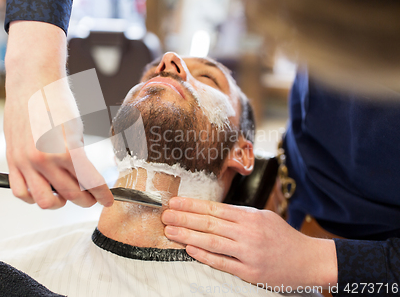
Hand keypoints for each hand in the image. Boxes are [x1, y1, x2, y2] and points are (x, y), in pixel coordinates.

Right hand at [4, 21, 113, 208]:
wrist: (32, 82)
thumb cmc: (58, 101)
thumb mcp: (77, 131)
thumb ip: (79, 158)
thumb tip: (85, 179)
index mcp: (66, 151)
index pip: (90, 183)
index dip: (102, 195)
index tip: (107, 200)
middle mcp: (44, 160)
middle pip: (70, 195)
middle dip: (85, 200)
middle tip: (91, 197)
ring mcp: (25, 162)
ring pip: (44, 201)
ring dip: (59, 202)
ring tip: (66, 194)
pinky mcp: (12, 160)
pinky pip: (20, 192)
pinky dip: (33, 197)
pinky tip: (43, 190)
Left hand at [162, 197, 336, 288]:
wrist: (309, 260)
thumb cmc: (284, 237)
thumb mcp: (264, 217)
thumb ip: (239, 215)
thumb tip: (212, 212)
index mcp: (251, 216)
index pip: (214, 208)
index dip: (192, 205)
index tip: (175, 202)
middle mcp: (248, 232)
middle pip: (209, 223)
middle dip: (184, 218)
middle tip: (165, 215)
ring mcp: (249, 253)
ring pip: (212, 242)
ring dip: (188, 235)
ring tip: (170, 231)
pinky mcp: (250, 272)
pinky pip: (222, 262)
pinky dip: (204, 255)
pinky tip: (189, 249)